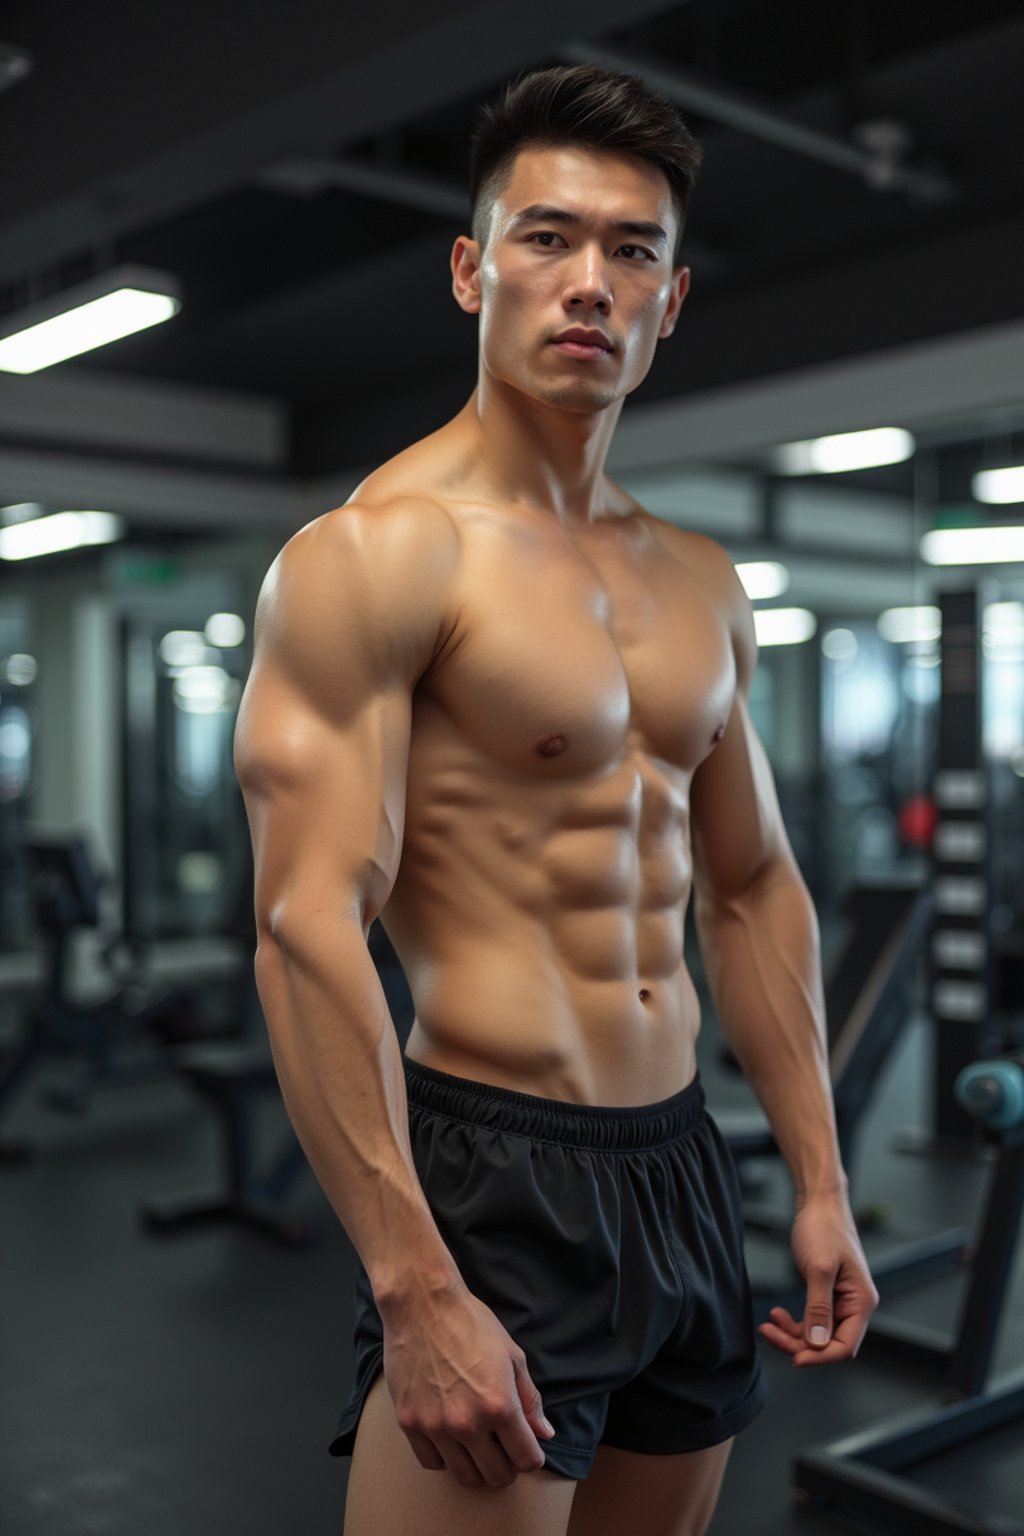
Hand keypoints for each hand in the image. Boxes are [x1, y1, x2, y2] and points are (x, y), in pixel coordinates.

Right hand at [382, 1282, 555, 1487]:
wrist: (422, 1304)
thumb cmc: (470, 1323)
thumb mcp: (512, 1356)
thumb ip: (529, 1399)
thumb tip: (544, 1433)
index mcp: (500, 1405)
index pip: (527, 1460)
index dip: (531, 1456)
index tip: (526, 1447)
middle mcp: (468, 1423)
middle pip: (498, 1477)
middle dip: (508, 1466)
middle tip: (503, 1448)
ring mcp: (436, 1426)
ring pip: (465, 1477)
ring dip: (478, 1467)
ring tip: (478, 1446)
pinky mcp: (409, 1423)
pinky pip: (432, 1463)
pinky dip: (445, 1457)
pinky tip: (450, 1438)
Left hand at [758, 1190, 878, 1367]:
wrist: (818, 1202)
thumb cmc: (823, 1227)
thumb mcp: (819, 1268)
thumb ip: (819, 1308)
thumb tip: (818, 1344)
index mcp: (861, 1302)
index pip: (845, 1347)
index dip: (820, 1357)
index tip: (794, 1358)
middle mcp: (854, 1305)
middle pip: (828, 1344)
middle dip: (798, 1344)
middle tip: (769, 1334)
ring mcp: (839, 1301)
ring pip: (817, 1335)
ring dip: (792, 1334)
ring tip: (768, 1325)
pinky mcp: (824, 1294)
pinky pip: (811, 1321)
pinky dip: (793, 1323)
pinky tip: (776, 1315)